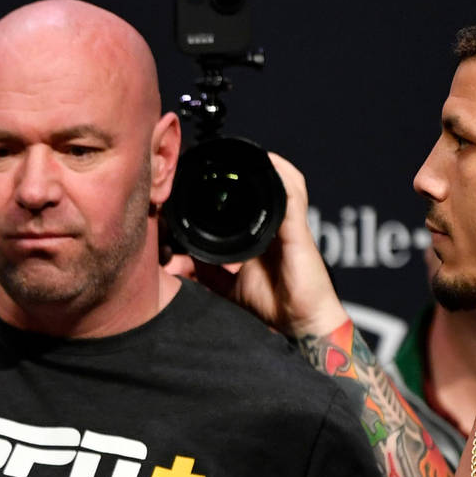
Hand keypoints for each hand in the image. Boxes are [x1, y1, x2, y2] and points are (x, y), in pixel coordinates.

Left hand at [163, 152, 346, 338]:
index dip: (227, 184)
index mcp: (259, 232)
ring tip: (240, 153)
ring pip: (279, 180)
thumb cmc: (270, 304)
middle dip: (242, 168)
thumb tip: (177, 261)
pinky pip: (293, 194)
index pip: (245, 198)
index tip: (200, 176)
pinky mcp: (298, 229)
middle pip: (262, 184)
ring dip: (263, 165)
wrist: (298, 324)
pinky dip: (281, 175)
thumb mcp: (226, 284)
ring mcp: (288, 223)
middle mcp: (275, 223)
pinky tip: (269, 163)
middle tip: (213, 159)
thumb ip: (205, 270)